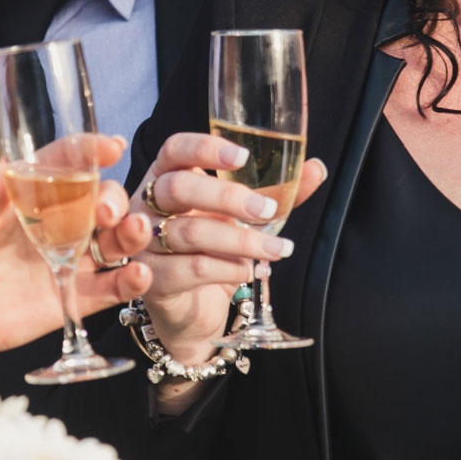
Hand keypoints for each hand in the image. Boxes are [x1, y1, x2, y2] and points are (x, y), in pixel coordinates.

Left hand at [0, 140, 153, 371]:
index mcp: (31, 193)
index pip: (67, 163)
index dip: (90, 152)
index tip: (109, 148)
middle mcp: (56, 222)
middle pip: (100, 200)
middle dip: (113, 199)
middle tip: (106, 210)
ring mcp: (68, 259)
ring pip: (114, 241)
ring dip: (132, 233)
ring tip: (135, 231)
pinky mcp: (72, 296)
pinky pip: (111, 288)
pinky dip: (131, 280)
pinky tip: (138, 273)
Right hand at [135, 132, 326, 364]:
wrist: (191, 311)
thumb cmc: (213, 252)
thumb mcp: (243, 220)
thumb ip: (275, 193)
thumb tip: (316, 168)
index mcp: (167, 178)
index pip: (175, 149)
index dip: (205, 148)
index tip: (244, 157)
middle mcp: (147, 206)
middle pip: (178, 187)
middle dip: (228, 197)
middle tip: (267, 211)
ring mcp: (144, 244)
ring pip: (191, 232)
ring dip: (241, 241)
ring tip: (276, 250)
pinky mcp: (151, 280)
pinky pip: (191, 268)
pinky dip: (227, 268)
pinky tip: (248, 271)